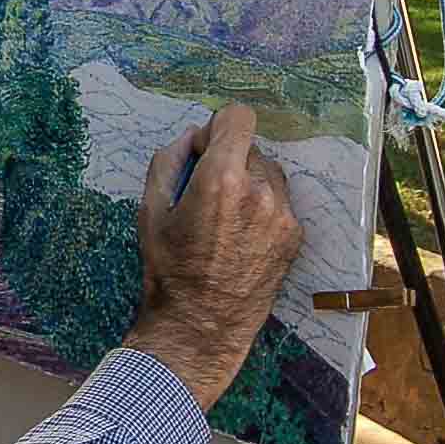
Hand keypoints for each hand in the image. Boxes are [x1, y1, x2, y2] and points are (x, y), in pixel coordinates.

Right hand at [124, 103, 303, 410]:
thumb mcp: (150, 211)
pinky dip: (262, 207)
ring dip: (249, 182)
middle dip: (229, 160)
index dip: (218, 127)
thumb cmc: (169, 269)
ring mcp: (283, 214)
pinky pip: (280, 202)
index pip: (238, 117)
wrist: (201, 325)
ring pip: (269, 174)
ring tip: (226, 217)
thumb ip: (168, 162)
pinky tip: (241, 235)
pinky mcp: (295, 235)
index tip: (204, 148)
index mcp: (222, 179)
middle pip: (251, 147)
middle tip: (207, 192)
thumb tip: (190, 138)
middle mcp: (260, 190)